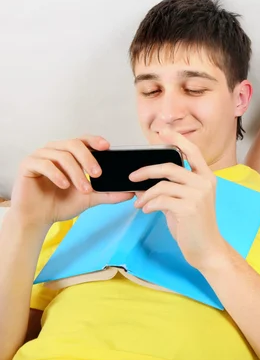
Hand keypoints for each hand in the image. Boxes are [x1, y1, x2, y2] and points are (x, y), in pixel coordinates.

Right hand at [10, 136, 133, 230]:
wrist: (38, 218)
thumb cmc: (61, 204)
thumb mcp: (89, 198)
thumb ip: (108, 194)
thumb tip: (131, 192)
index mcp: (69, 153)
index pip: (83, 140)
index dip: (95, 140)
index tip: (107, 147)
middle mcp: (54, 150)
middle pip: (74, 144)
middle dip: (88, 158)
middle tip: (98, 174)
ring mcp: (40, 156)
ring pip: (62, 155)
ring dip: (76, 172)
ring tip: (84, 189)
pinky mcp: (28, 165)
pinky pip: (45, 164)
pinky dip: (57, 174)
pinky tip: (64, 184)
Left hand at [130, 129, 226, 267]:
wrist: (206, 249)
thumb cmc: (194, 225)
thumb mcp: (187, 201)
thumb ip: (174, 188)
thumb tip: (147, 180)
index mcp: (206, 177)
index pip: (192, 151)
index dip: (177, 139)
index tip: (163, 131)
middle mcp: (204, 183)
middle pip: (169, 167)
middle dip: (146, 170)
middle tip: (132, 177)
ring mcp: (197, 195)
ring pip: (162, 185)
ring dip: (145, 194)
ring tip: (139, 203)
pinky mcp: (188, 208)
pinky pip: (160, 200)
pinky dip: (149, 204)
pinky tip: (145, 210)